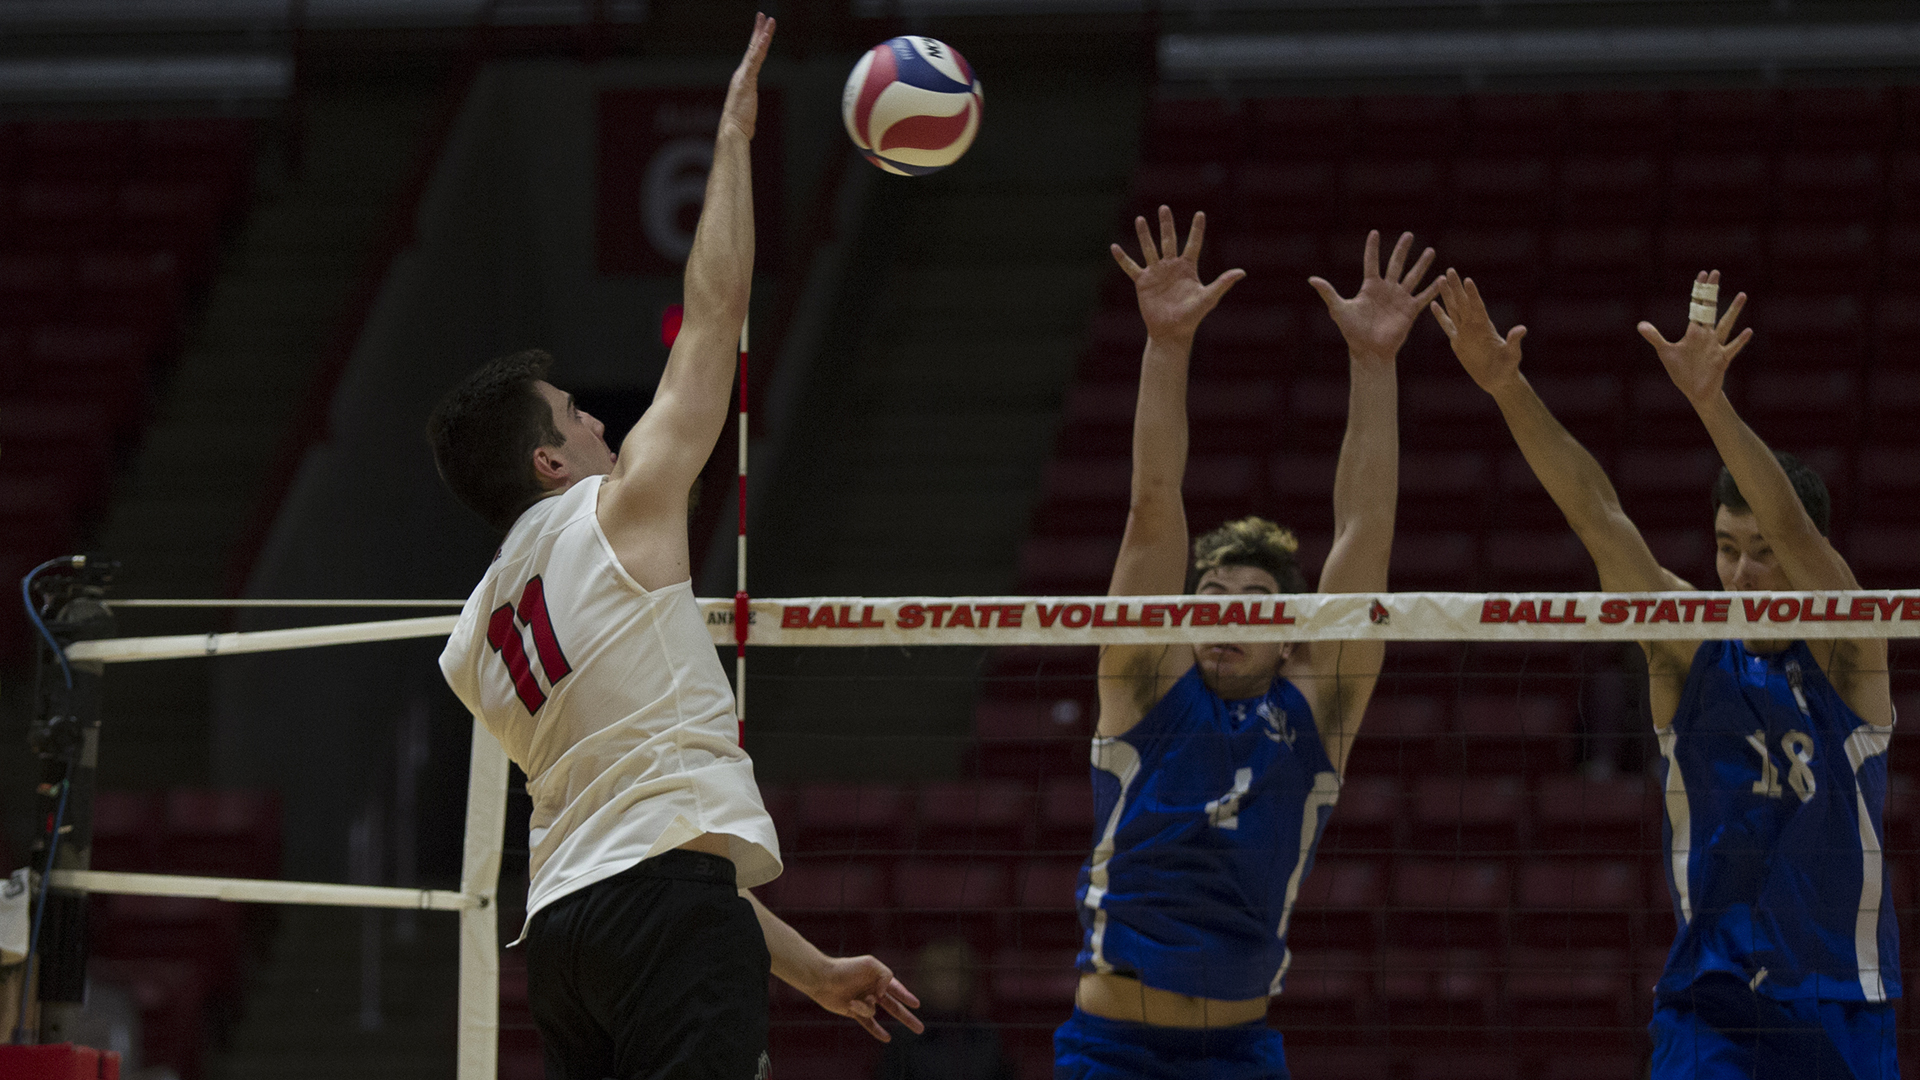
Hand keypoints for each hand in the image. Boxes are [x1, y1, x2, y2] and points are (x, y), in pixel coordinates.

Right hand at [721, 13, 774, 140]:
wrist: (732, 131)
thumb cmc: (739, 126)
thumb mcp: (746, 114)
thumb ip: (747, 110)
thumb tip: (748, 121)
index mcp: (742, 80)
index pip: (752, 58)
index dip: (757, 43)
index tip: (761, 31)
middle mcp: (741, 74)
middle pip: (753, 49)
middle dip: (758, 31)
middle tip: (763, 16)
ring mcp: (743, 76)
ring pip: (755, 51)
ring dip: (763, 34)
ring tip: (769, 20)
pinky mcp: (747, 80)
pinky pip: (755, 59)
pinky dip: (761, 46)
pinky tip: (765, 36)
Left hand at [802, 954, 923, 1041]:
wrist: (824, 979)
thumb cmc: (846, 968)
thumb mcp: (871, 964)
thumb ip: (885, 975)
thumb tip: (885, 993)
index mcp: (877, 977)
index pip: (896, 988)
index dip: (906, 996)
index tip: (916, 1004)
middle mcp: (872, 990)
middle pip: (894, 1007)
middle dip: (907, 1017)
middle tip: (920, 1029)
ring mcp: (864, 1001)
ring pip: (873, 1011)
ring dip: (864, 1008)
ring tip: (853, 1001)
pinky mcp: (854, 1011)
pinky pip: (868, 1023)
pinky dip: (877, 1030)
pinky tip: (888, 1038)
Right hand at [1111, 205, 1245, 341]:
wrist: (1171, 332)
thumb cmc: (1192, 316)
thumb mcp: (1208, 298)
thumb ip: (1223, 283)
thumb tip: (1242, 272)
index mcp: (1188, 268)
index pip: (1194, 244)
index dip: (1197, 229)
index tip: (1200, 213)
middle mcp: (1171, 267)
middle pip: (1168, 240)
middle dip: (1166, 224)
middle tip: (1164, 207)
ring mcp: (1156, 273)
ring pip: (1149, 249)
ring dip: (1144, 235)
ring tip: (1140, 219)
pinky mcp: (1143, 282)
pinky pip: (1131, 267)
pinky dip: (1122, 258)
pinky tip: (1114, 247)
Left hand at [1310, 231, 1440, 365]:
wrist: (1369, 351)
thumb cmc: (1353, 332)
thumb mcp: (1339, 309)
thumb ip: (1328, 293)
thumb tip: (1311, 279)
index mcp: (1370, 287)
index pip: (1371, 262)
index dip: (1372, 248)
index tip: (1375, 232)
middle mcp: (1386, 290)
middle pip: (1395, 264)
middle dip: (1402, 250)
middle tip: (1409, 235)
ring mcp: (1399, 299)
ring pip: (1413, 276)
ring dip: (1421, 264)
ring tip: (1430, 250)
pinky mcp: (1410, 310)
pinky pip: (1423, 297)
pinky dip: (1433, 288)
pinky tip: (1443, 278)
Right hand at [1430, 268, 1526, 393]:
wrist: (1498, 379)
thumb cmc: (1507, 367)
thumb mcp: (1512, 355)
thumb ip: (1514, 341)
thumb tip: (1522, 329)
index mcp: (1485, 328)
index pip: (1477, 307)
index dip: (1473, 295)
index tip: (1467, 280)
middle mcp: (1474, 326)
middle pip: (1463, 303)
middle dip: (1456, 287)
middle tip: (1450, 270)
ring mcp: (1465, 332)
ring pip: (1453, 310)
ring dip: (1447, 295)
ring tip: (1440, 279)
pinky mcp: (1457, 342)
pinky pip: (1447, 325)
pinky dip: (1440, 315)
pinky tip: (1433, 304)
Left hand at [1638, 270, 1753, 407]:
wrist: (1695, 391)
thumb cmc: (1682, 371)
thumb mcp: (1665, 352)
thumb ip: (1655, 337)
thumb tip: (1640, 324)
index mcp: (1694, 332)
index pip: (1696, 306)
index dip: (1699, 291)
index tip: (1703, 274)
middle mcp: (1706, 335)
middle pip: (1710, 309)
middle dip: (1711, 292)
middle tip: (1716, 272)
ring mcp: (1715, 346)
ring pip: (1725, 325)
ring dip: (1733, 311)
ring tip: (1742, 295)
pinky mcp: (1721, 360)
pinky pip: (1732, 348)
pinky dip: (1740, 341)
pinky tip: (1748, 331)